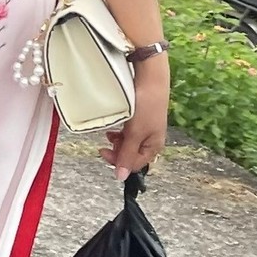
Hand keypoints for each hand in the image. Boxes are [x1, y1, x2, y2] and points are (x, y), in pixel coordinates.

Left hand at [101, 64, 168, 181]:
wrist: (150, 78)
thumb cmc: (146, 106)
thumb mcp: (135, 133)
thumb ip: (126, 155)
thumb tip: (121, 177)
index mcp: (154, 147)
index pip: (133, 164)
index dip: (117, 161)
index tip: (102, 151)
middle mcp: (151, 139)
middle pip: (130, 154)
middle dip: (117, 150)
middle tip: (106, 141)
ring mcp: (146, 128)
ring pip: (127, 142)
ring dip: (117, 141)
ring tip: (110, 133)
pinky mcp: (140, 117)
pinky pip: (128, 131)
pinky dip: (119, 131)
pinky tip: (115, 125)